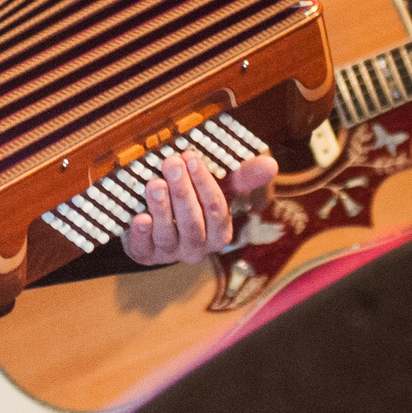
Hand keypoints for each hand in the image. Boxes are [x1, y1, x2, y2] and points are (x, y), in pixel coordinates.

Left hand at [120, 148, 277, 265]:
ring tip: (154, 184)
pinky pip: (144, 250)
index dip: (204, 183)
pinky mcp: (144, 255)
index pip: (217, 210)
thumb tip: (271, 163)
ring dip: (161, 209)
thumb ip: (241, 177)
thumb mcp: (215, 187)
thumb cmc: (191, 200)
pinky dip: (142, 235)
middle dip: (182, 192)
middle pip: (192, 223)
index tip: (191, 156)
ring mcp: (170, 253)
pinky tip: (140, 218)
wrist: (152, 221)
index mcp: (218, 233)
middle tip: (171, 163)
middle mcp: (197, 248)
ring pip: (168, 235)